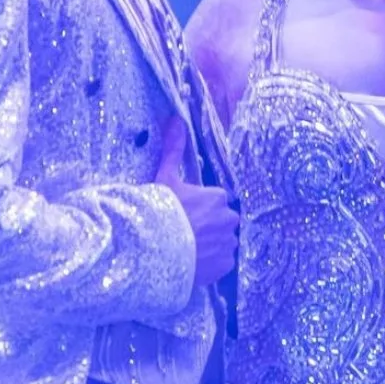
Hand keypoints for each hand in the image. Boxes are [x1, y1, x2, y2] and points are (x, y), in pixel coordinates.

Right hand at [154, 116, 239, 288]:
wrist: (155, 249)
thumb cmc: (161, 212)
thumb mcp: (165, 177)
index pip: (213, 201)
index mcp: (217, 197)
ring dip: (211, 244)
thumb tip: (176, 118)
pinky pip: (222, 262)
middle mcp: (229, 218)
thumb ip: (174, 149)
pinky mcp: (225, 265)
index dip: (198, 208)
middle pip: (221, 221)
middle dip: (208, 226)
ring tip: (187, 249)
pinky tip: (193, 261)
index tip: (183, 213)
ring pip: (222, 241)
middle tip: (185, 232)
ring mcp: (228, 243)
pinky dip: (211, 263)